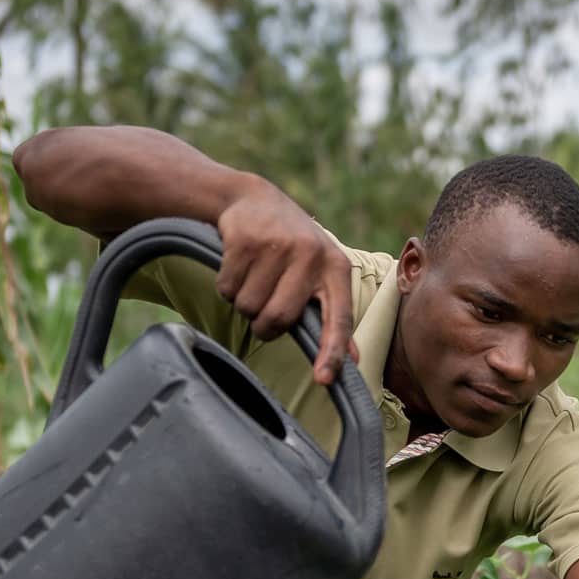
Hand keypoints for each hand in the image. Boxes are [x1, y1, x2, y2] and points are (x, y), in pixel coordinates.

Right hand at [214, 188, 358, 383]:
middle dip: (265, 326)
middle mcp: (311, 255)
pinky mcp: (245, 240)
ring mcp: (277, 245)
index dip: (331, 351)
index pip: (338, 317)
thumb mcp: (321, 270)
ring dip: (244, 303)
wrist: (252, 198)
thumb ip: (333, 311)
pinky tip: (237, 265)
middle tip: (263, 310)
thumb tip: (352, 358)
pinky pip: (227, 289)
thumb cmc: (292, 246)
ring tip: (253, 278)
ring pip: (249, 307)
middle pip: (280, 318)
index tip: (323, 380)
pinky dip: (227, 286)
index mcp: (335, 268)